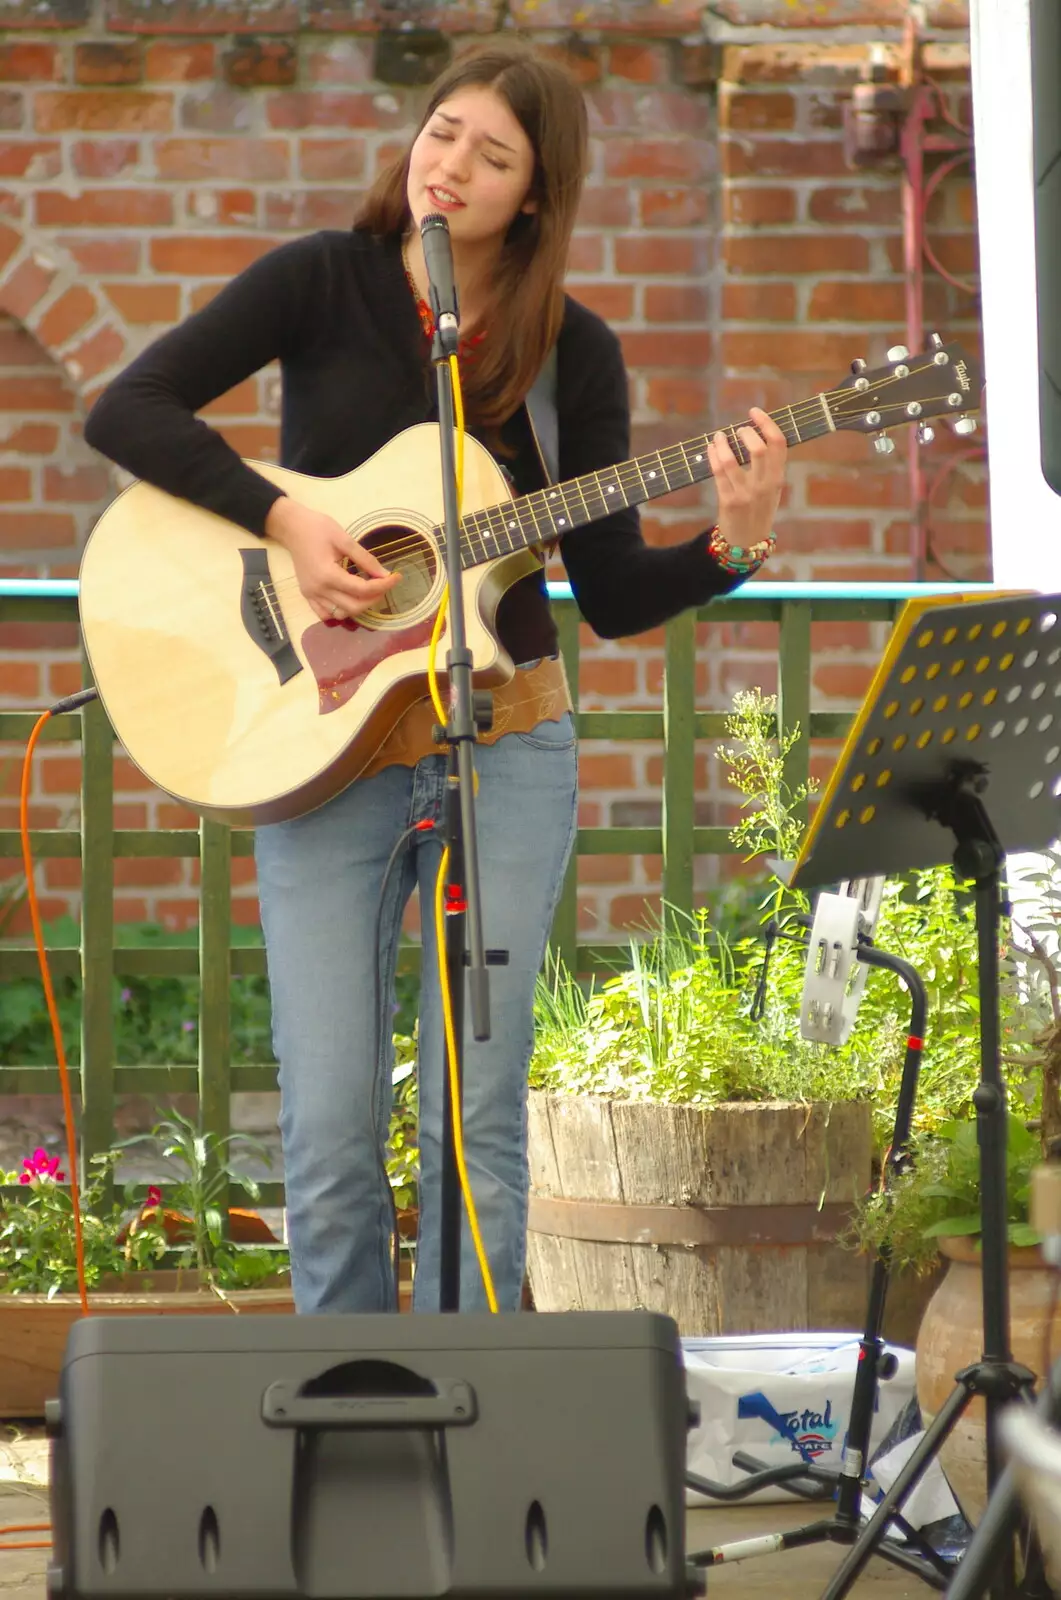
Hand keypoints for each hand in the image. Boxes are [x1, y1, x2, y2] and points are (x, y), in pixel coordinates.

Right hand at [265, 497, 399, 621]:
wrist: (292, 527)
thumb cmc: (317, 528)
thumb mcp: (344, 538)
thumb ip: (365, 558)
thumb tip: (384, 574)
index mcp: (327, 574)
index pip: (362, 589)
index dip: (383, 586)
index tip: (396, 577)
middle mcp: (318, 589)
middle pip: (354, 607)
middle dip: (374, 598)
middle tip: (384, 584)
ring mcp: (311, 595)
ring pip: (341, 614)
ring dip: (358, 606)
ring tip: (367, 591)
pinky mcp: (307, 595)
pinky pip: (325, 614)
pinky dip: (340, 611)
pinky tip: (349, 598)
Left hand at [709, 406, 787, 554]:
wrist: (747, 543)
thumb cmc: (758, 510)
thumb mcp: (771, 489)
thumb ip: (769, 466)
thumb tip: (754, 432)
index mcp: (778, 479)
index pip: (779, 444)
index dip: (767, 423)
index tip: (754, 412)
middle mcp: (764, 486)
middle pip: (759, 449)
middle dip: (746, 432)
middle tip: (738, 430)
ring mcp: (746, 494)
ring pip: (732, 460)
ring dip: (722, 443)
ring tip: (718, 437)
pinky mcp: (728, 501)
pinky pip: (718, 472)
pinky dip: (713, 456)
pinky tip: (711, 449)